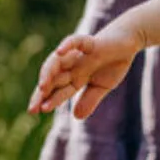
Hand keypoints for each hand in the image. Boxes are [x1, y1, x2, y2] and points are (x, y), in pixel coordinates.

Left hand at [27, 21, 144, 118]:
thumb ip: (89, 100)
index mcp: (75, 77)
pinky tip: (59, 52)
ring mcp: (79, 54)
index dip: (47, 100)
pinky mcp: (89, 42)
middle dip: (42, 92)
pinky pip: (75, 41)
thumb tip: (76, 117)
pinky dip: (68, 45)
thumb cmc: (113, 63)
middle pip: (53, 78)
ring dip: (49, 72)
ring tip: (42, 87)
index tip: (36, 111)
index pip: (57, 90)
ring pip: (58, 61)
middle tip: (32, 107)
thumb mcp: (102, 87)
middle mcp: (73, 65)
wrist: (127, 43)